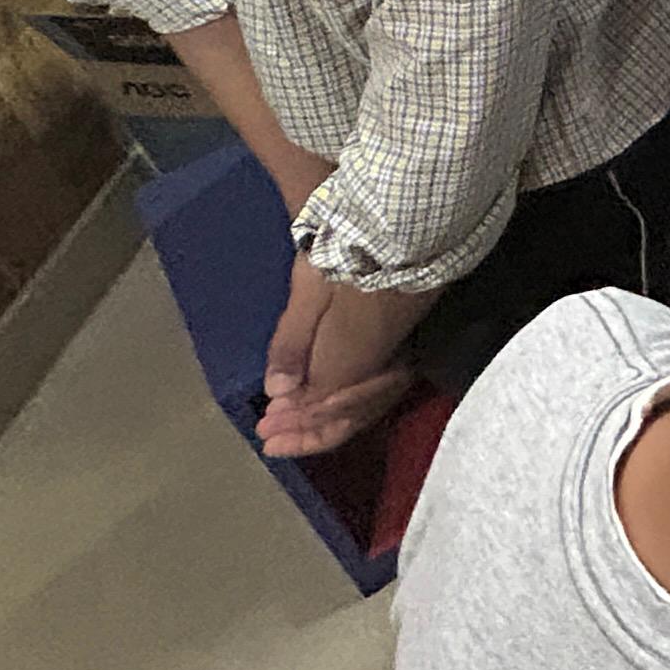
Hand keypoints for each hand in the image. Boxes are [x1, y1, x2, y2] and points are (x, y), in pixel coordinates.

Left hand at [257, 264, 427, 458]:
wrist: (405, 230)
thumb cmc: (348, 256)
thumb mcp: (308, 292)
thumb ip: (292, 344)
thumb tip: (277, 391)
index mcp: (348, 362)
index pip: (318, 407)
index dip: (292, 423)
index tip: (263, 430)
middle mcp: (376, 372)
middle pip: (344, 417)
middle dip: (306, 433)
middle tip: (272, 439)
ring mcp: (397, 360)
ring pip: (365, 409)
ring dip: (328, 425)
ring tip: (295, 429)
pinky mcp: (406, 348)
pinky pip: (378, 395)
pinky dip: (352, 409)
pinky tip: (334, 405)